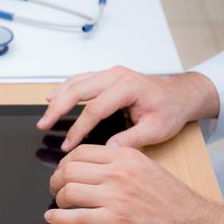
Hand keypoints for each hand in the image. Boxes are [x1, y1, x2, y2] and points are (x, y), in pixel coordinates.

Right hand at [37, 67, 219, 150]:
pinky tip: (53, 97)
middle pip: (78, 90)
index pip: (95, 109)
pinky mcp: (106, 76)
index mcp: (128, 87)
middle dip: (57, 108)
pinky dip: (64, 88)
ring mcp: (110, 73)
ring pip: (75, 81)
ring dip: (57, 97)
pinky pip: (80, 79)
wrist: (181, 94)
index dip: (78, 129)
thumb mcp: (156, 129)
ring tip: (44, 114)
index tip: (67, 145)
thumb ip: (130, 139)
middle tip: (43, 124)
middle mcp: (116, 76)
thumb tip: (107, 149)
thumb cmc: (170, 109)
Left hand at [44, 144, 223, 223]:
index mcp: (125, 157)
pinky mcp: (113, 221)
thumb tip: (92, 167)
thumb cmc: (172, 200)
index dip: (65, 162)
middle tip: (55, 187)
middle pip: (70, 169)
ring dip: (58, 198)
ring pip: (69, 191)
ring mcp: (115, 197)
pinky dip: (58, 218)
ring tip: (59, 203)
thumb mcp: (146, 168)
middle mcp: (118, 173)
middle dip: (56, 179)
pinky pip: (75, 217)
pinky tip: (53, 218)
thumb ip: (120, 163)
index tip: (62, 170)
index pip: (81, 152)